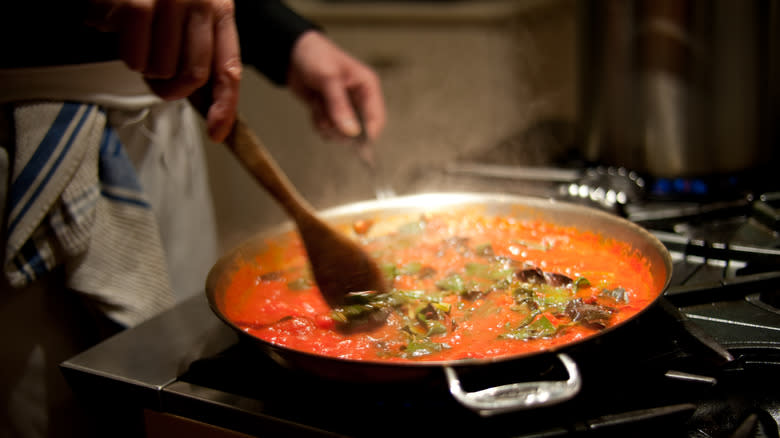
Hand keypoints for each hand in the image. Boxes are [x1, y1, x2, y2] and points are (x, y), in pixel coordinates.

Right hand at [85, 0, 240, 141]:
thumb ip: (199, 46)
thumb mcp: (186, 10)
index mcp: (218, 7)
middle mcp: (200, 2)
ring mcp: (170, 2)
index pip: (228, 67)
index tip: (218, 131)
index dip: (225, 105)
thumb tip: (203, 98)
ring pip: (162, 70)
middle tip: (153, 73)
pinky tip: (119, 29)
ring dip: (144, 66)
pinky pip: (135, 59)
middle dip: (171, 87)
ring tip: (135, 39)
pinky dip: (124, 54)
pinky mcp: (138, 5)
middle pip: (193, 76)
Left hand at [287, 31, 385, 142]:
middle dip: (341, 129)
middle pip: (358, 130)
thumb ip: (340, 105)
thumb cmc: (315, 55)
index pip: (376, 119)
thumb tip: (351, 131)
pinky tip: (314, 107)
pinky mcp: (329, 112)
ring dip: (326, 125)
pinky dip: (318, 123)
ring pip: (340, 133)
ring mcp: (344, 107)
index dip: (367, 134)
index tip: (352, 142)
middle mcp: (358, 99)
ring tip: (318, 106)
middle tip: (328, 120)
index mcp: (367, 87)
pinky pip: (327, 129)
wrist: (291, 52)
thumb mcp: (329, 78)